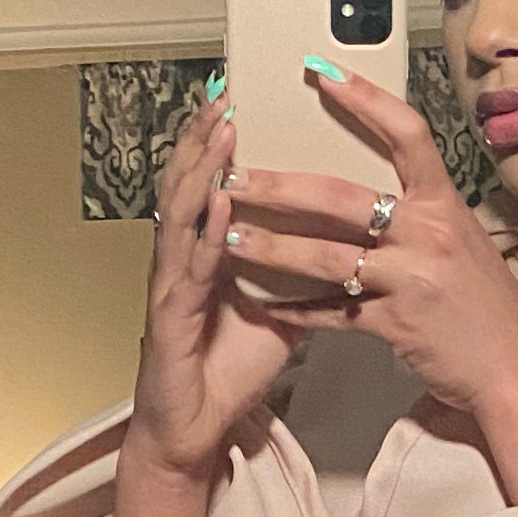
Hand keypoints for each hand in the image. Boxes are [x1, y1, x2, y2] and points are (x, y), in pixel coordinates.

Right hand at [125, 95, 314, 486]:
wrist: (196, 428)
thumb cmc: (229, 370)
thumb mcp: (279, 311)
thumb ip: (303, 275)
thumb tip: (349, 247)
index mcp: (208, 248)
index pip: (215, 179)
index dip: (226, 138)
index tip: (248, 94)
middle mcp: (184, 255)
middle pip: (191, 179)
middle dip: (209, 132)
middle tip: (231, 87)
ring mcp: (172, 281)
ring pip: (182, 210)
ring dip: (202, 165)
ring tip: (224, 125)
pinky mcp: (169, 315)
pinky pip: (189, 266)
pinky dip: (203, 231)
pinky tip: (218, 202)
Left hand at [220, 66, 517, 419]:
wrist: (514, 368)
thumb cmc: (485, 305)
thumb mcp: (461, 241)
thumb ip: (420, 213)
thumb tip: (374, 187)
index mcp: (444, 204)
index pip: (405, 134)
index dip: (364, 99)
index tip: (321, 73)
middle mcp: (427, 234)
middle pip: (340, 196)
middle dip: (279, 187)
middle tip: (235, 176)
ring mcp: (410, 279)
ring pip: (326, 256)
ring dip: (272, 248)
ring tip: (230, 238)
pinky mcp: (396, 325)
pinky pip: (333, 313)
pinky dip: (298, 310)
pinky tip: (267, 304)